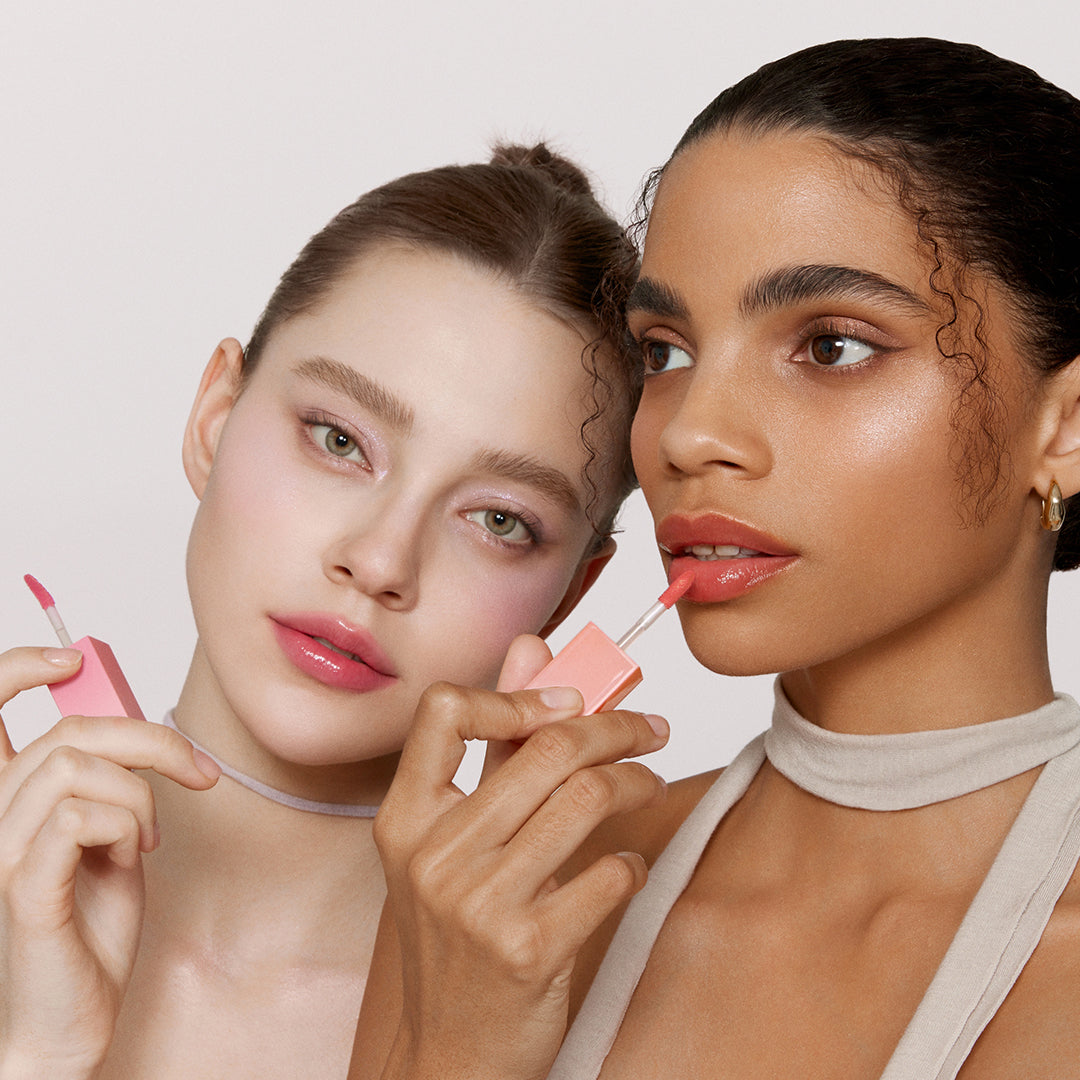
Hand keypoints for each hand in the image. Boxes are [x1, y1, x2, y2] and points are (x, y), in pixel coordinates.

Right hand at [0, 647, 219, 1079]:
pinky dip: (126, 825)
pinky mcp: (19, 885)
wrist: (72, 1020)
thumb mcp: (109, 838)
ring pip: (76, 766)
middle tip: (197, 772)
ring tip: (148, 837)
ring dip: (140, 794)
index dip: (14, 669)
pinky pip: (76, 816)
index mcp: (7, 801)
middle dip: (150, 740)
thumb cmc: (88, 929)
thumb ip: (107, 785)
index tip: (66, 659)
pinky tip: (132, 856)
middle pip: (68, 731)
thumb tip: (133, 729)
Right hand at [367, 635, 668, 1079]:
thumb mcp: (454, 846)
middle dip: (616, 727)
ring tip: (648, 783)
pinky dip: (632, 862)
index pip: (444, 711)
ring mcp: (477, 903)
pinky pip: (607, 874)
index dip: (515, 693)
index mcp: (406, 819)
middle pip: (546, 748)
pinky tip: (626, 867)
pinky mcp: (526, 949)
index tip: (567, 700)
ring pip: (586, 797)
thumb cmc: (455, 941)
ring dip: (637, 781)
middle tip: (648, 730)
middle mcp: (433, 854)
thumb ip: (495, 744)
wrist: (449, 1056)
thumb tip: (533, 649)